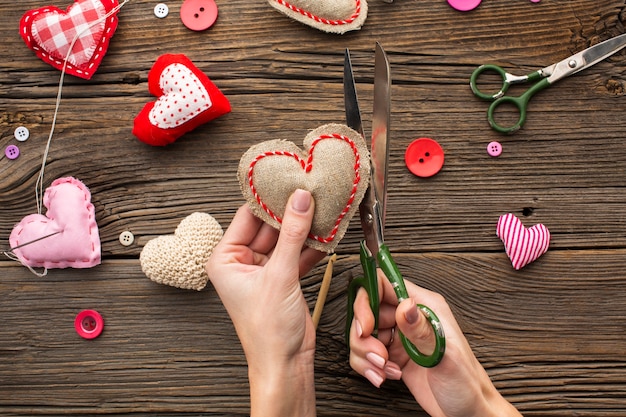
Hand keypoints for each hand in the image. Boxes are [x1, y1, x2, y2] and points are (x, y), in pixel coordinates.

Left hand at [206, 190, 324, 416]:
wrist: (285, 363)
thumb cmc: (267, 330)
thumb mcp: (279, 275)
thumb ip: (292, 234)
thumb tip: (299, 200)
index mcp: (226, 258)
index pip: (247, 217)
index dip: (268, 199)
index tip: (287, 180)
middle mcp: (242, 262)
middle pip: (269, 226)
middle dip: (291, 213)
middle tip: (311, 191)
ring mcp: (264, 270)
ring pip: (287, 239)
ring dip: (305, 228)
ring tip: (324, 208)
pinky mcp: (284, 279)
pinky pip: (298, 254)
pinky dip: (312, 246)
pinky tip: (328, 232)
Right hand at [349, 271, 521, 416]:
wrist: (469, 412)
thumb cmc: (466, 384)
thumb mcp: (445, 356)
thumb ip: (422, 330)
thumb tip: (406, 305)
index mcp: (424, 306)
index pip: (384, 284)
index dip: (367, 301)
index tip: (367, 327)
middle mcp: (409, 318)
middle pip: (368, 311)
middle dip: (364, 336)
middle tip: (378, 355)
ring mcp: (400, 336)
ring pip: (364, 334)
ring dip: (365, 355)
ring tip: (383, 370)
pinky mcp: (393, 355)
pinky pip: (366, 354)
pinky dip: (368, 367)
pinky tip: (385, 376)